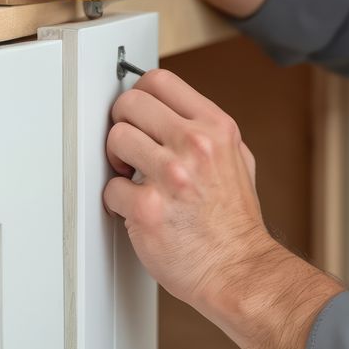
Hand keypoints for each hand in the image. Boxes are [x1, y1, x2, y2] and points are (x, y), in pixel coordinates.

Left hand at [102, 67, 341, 348]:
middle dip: (122, 123)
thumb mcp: (237, 159)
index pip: (159, 80)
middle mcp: (194, 145)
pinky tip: (135, 208)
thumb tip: (172, 113)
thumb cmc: (235, 222)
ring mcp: (171, 175)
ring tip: (130, 176)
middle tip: (127, 146)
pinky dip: (116, 200)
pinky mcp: (148, 208)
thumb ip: (207, 131)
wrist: (237, 268)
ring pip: (116, 139)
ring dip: (116, 160)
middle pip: (130, 103)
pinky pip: (111, 187)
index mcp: (215, 128)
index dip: (139, 93)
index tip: (136, 112)